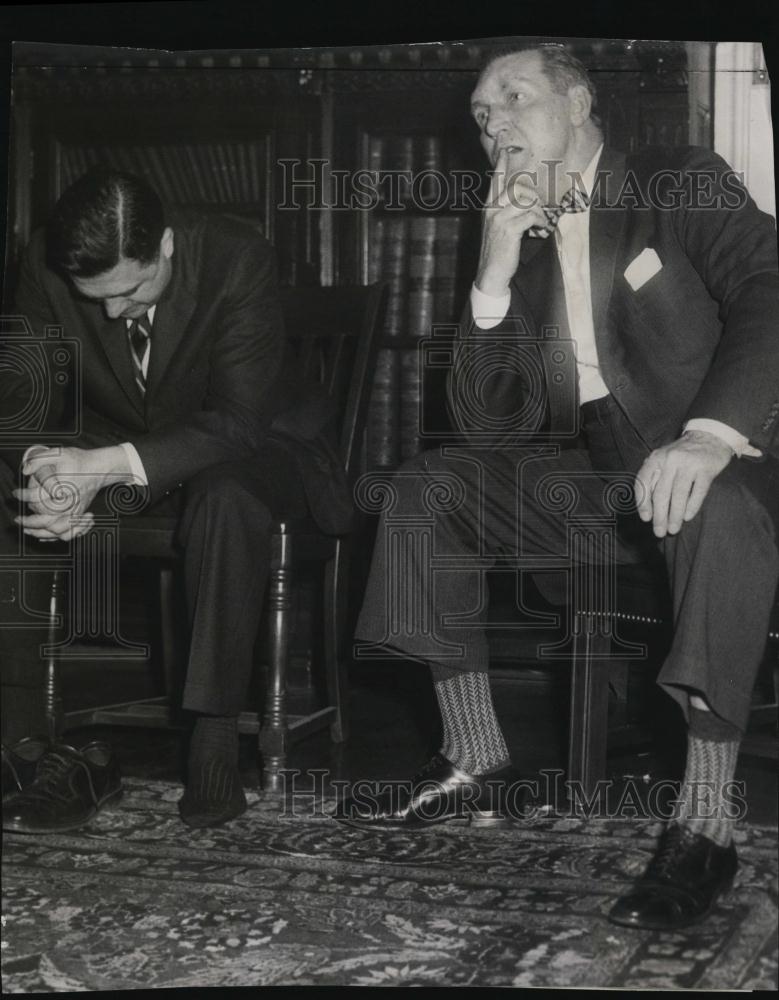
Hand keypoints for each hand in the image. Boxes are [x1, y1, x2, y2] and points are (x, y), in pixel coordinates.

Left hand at [13, 445, 130, 540]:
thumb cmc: (80, 460)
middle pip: (47, 522)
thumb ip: (39, 459)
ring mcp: (77, 512)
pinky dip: (57, 537)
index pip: (38, 500)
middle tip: (19, 519)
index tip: (16, 493)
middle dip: (29, 522)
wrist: (100, 467)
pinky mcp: (80, 515)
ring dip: (42, 533)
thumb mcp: (59, 453)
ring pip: (58, 531)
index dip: (23, 496)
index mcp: (63, 490)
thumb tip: (25, 471)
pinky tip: (47, 535)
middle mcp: (71, 504)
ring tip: (29, 530)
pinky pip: (70, 533)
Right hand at [475, 148, 549, 297]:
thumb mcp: (498, 228)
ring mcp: (499, 219)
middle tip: (539, 210)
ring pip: (526, 200)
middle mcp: (492, 209)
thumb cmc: (498, 251)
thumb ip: (506, 212)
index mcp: (488, 207)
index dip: (500, 164)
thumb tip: (524, 201)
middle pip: (517, 187)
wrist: (490, 273)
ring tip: (541, 221)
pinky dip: (540, 220)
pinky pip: (530, 215)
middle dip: (534, 196)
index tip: (505, 149)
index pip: (494, 180)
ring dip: (539, 210)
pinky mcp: (509, 229)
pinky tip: (540, 228)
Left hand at [635, 430, 733, 537]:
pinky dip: (692, 506)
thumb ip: (654, 478)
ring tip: (673, 529)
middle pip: (661, 493)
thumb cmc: (681, 455)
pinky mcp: (706, 469)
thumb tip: (647, 508)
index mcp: (655, 458)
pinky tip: (688, 517)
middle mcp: (670, 460)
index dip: (643, 502)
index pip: (643, 483)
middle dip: (659, 516)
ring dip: (675, 515)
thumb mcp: (663, 460)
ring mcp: (689, 464)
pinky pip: (698, 492)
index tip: (646, 518)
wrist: (710, 437)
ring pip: (679, 495)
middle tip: (659, 532)